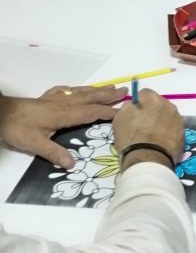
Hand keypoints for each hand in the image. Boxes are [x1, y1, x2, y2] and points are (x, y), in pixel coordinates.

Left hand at [0, 85, 126, 167]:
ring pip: (81, 92)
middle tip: (126, 91)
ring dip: (97, 90)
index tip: (124, 111)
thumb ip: (54, 153)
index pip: (91, 112)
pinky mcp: (46, 98)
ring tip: (111, 87)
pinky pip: (66, 90)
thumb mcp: (34, 144)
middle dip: (108, 95)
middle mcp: (63, 103)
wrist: (0, 113)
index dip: (108, 112)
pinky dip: (76, 89)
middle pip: (90, 97)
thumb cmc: (17, 128)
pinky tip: (76, 90)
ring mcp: (55, 98)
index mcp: (64, 114)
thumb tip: (72, 165)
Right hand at [112, 90, 184, 170]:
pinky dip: (168, 132)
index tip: (135, 113)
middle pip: (159, 104)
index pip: (145, 94)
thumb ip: (128, 107)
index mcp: (153, 99)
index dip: (139, 103)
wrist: (148, 159)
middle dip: (153, 111)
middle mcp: (169, 105)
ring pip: (168, 116)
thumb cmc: (131, 137)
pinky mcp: (183, 133)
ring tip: (153, 135)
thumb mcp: (120, 118)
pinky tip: (161, 141)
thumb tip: (135, 105)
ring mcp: (178, 120)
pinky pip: (174, 128)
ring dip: (162, 121)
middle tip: (144, 124)